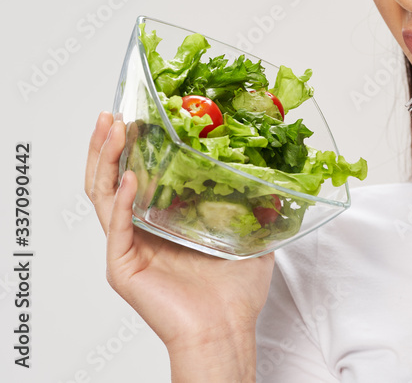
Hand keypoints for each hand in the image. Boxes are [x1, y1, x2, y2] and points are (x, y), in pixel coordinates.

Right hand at [85, 111, 272, 363]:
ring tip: (111, 130)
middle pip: (111, 178)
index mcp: (162, 221)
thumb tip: (277, 178)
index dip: (135, 145)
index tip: (141, 113)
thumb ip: (257, 206)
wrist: (227, 328)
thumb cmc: (234, 293)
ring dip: (105, 160)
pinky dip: (122, 201)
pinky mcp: (123, 266)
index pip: (139, 173)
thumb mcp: (250, 235)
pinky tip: (131, 177)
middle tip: (112, 113)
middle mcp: (139, 230)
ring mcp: (128, 247)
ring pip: (104, 195)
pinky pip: (117, 227)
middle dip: (108, 144)